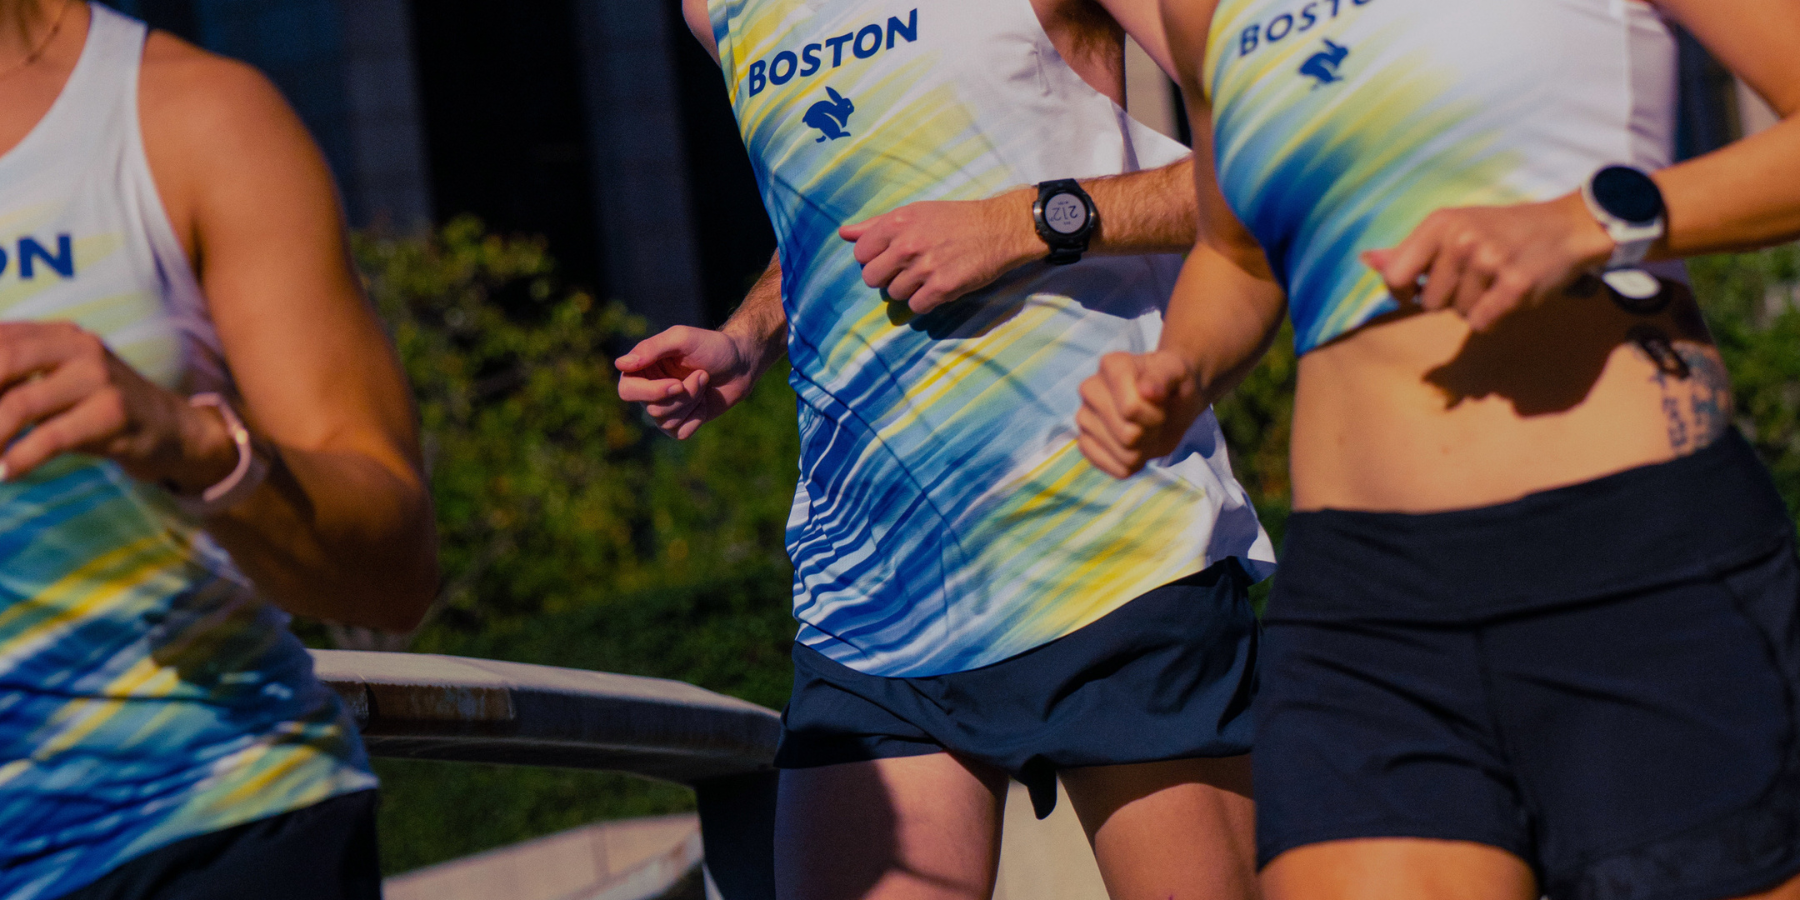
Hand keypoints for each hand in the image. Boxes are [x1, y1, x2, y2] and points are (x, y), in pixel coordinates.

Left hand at [0, 321, 235, 487]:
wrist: (174, 429)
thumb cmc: (103, 407)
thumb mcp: (61, 380)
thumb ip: (18, 377)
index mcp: (58, 334)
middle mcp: (78, 346)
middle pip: (3, 361)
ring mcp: (99, 379)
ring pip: (21, 403)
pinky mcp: (113, 415)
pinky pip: (52, 437)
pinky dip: (20, 458)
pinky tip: (5, 473)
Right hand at [616, 326, 761, 439]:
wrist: (742, 363)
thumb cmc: (712, 346)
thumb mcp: (682, 339)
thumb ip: (652, 348)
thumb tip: (620, 364)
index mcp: (642, 368)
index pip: (627, 390)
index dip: (650, 392)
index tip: (677, 384)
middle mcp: (648, 390)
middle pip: (652, 409)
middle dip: (681, 397)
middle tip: (701, 377)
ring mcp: (664, 408)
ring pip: (667, 422)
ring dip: (693, 401)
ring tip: (704, 380)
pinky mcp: (680, 423)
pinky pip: (680, 432)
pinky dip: (697, 417)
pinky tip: (705, 402)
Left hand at [839, 191, 1043, 313]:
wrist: (997, 229)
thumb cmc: (954, 219)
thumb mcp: (914, 213)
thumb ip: (876, 225)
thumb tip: (844, 233)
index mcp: (897, 223)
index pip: (861, 254)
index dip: (873, 258)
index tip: (889, 257)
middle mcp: (907, 245)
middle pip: (872, 278)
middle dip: (885, 277)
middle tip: (905, 270)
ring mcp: (924, 268)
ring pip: (894, 294)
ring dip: (908, 289)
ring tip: (926, 276)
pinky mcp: (942, 288)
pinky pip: (916, 306)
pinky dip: (924, 301)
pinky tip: (937, 287)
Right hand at [1076, 350, 1205, 478]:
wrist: (1171, 401)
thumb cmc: (1173, 383)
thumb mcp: (1177, 373)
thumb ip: (1163, 377)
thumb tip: (1147, 391)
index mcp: (1110, 365)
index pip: (1131, 408)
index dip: (1154, 414)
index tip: (1161, 402)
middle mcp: (1090, 389)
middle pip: (1127, 434)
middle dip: (1151, 431)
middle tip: (1156, 417)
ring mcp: (1084, 417)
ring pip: (1122, 454)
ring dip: (1144, 449)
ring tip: (1146, 429)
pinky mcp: (1085, 442)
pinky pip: (1111, 467)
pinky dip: (1132, 465)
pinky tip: (1136, 447)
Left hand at [1364, 193, 1616, 331]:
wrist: (1567, 227)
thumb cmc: (1501, 230)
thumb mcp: (1452, 228)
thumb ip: (1408, 250)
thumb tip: (1366, 260)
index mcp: (1440, 223)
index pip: (1395, 276)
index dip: (1402, 293)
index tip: (1416, 292)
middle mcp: (1461, 239)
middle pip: (1430, 302)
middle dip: (1450, 298)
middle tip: (1477, 276)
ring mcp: (1489, 261)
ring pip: (1458, 314)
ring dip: (1475, 306)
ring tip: (1496, 280)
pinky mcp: (1515, 285)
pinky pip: (1482, 323)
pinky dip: (1494, 318)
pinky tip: (1508, 295)